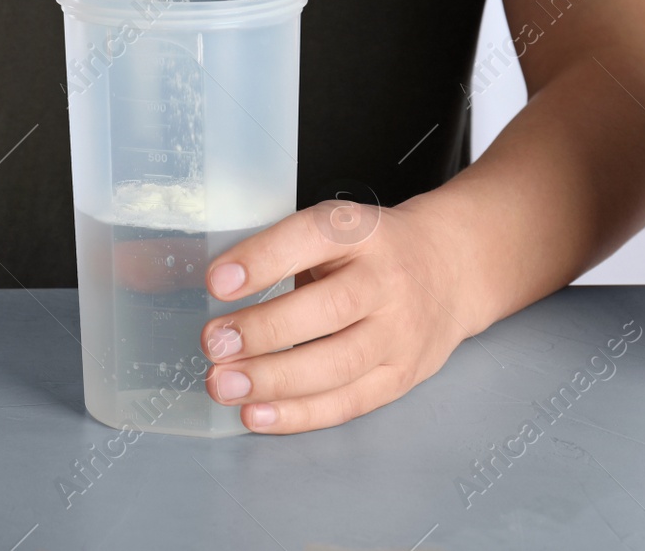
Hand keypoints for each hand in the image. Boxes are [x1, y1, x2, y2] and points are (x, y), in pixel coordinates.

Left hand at [200, 197, 473, 433]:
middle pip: (327, 309)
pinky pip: (348, 401)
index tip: (216, 281)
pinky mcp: (403, 375)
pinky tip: (256, 414)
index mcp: (359, 231)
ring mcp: (400, 332)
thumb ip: (277, 253)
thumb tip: (192, 283)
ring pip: (337, 363)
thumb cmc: (371, 250)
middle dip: (264, 331)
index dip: (262, 260)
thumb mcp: (333, 230)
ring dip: (274, 380)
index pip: (310, 238)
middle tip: (213, 343)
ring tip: (224, 384)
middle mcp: (385, 280)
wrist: (452, 268)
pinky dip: (299, 414)